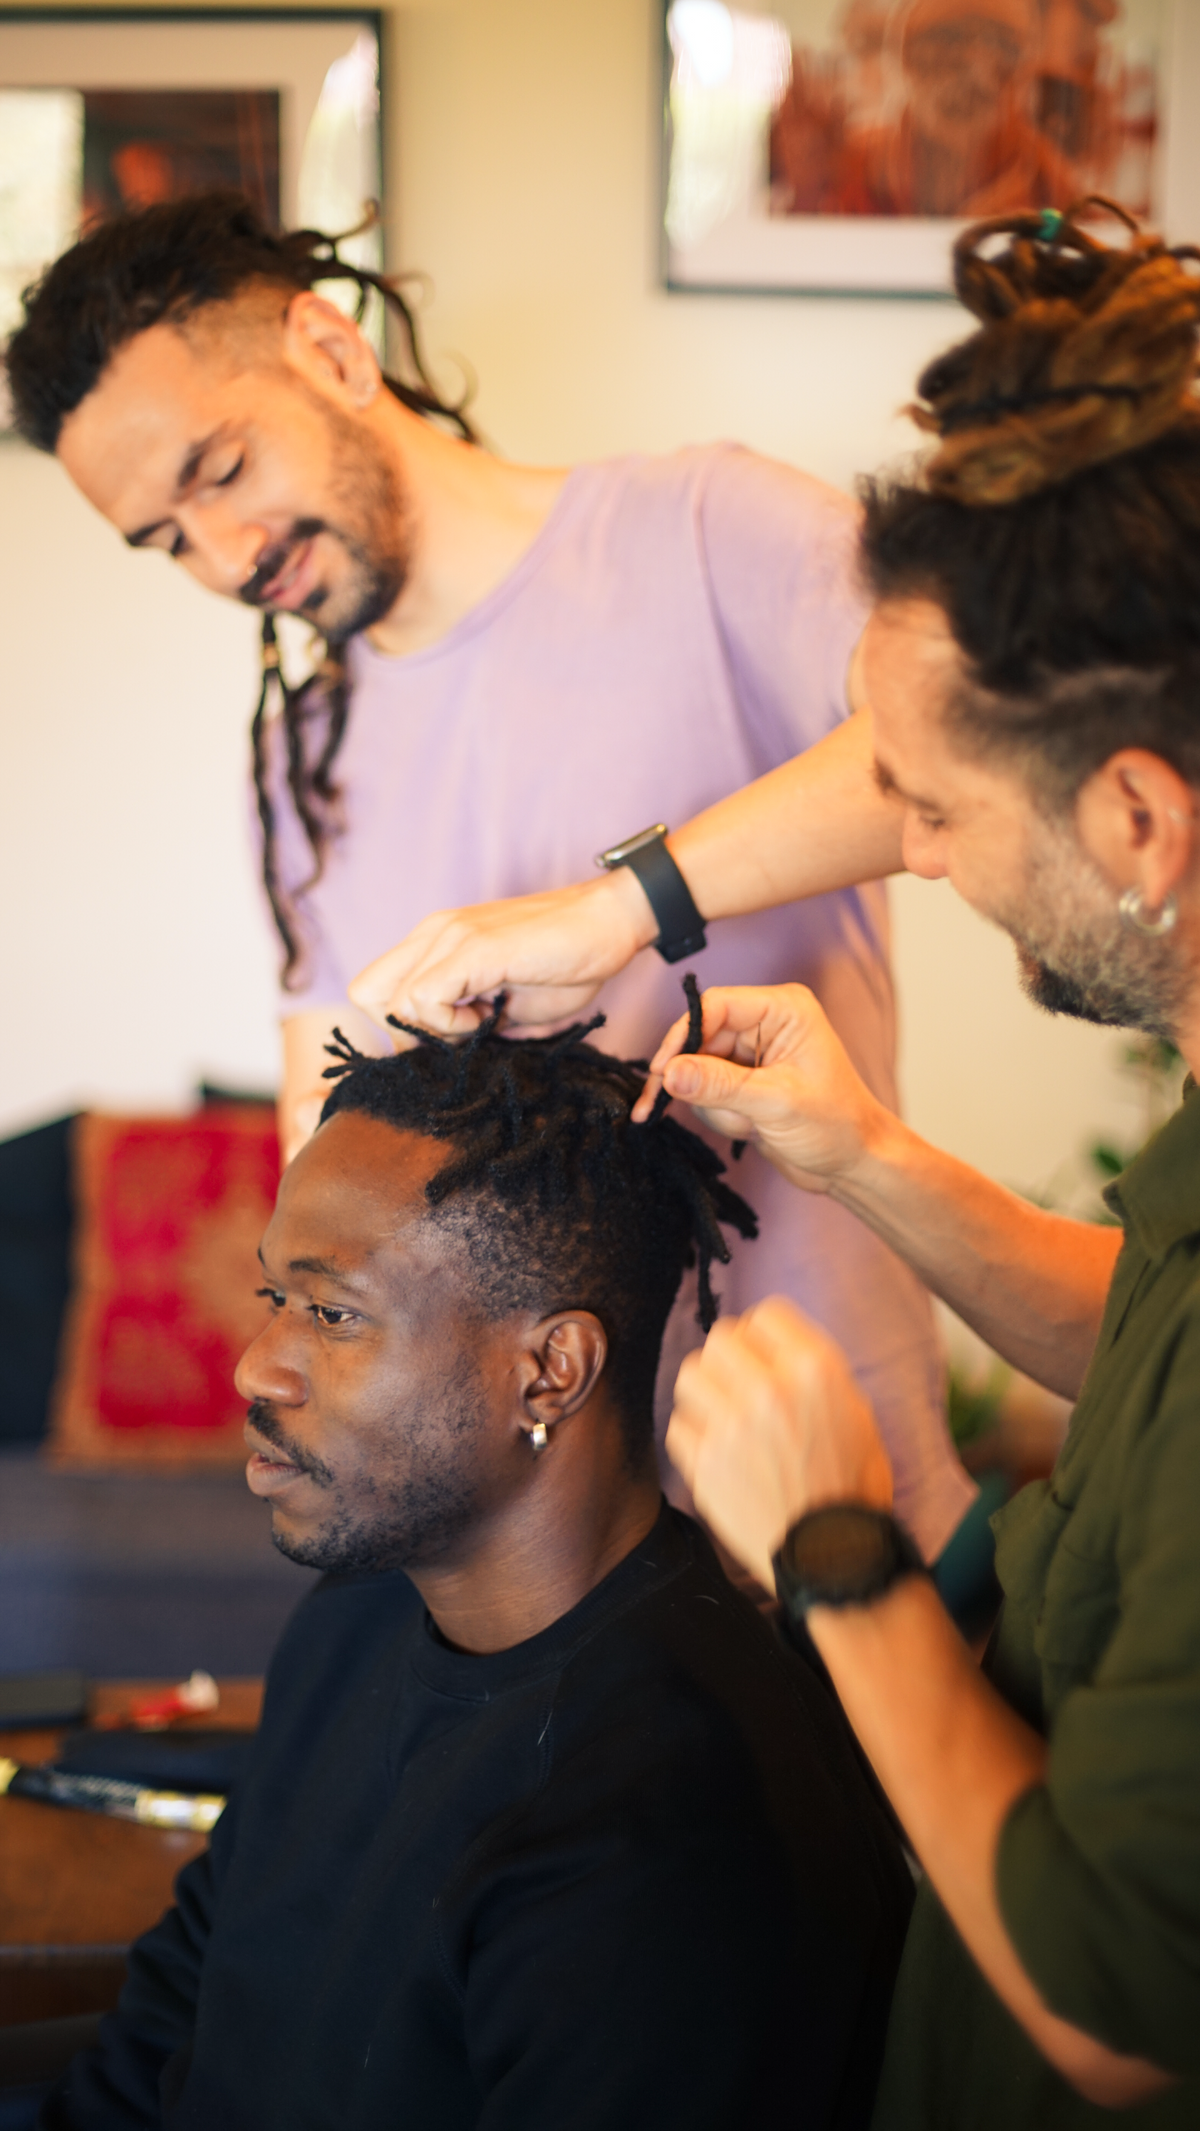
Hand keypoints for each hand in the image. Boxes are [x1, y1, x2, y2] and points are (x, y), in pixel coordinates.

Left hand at [348, 869, 655, 1039]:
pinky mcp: (472, 947)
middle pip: (366, 994)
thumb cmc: (568, 962)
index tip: (450, 1039)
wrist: (612, 923)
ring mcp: (449, 935)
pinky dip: (450, 1024)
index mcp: (436, 942)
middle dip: (404, 1031)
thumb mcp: (504, 1002)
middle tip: (457, 1037)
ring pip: (392, 1001)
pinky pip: (425, 999)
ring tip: (484, 1021)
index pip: (374, 990)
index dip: (401, 1027)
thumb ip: (466, 1019)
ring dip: (435, 1029)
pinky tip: (490, 1016)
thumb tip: (440, 1051)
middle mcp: (433, 933)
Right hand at [631, 983, 885, 1193]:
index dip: (682, 1036)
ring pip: (698, 1070)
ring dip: (715, 1105)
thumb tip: (669, 1073)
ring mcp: (754, 1053)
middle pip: (700, 1038)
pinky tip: (750, 1128)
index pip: (715, 1006)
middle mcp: (767, 1024)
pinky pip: (706, 1092)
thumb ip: (719, 1085)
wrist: (852, 1164)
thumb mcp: (775, 1103)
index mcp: (784, 1010)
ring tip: (750, 1124)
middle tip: (696, 1110)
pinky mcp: (745, 1081)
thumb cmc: (835, 1125)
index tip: (663, 1072)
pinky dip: (720, 1115)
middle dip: (700, 1081)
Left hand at [666, 1297, 892, 1588]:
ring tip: (724, 1415)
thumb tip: (771, 1347)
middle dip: (730, 1359)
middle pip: (720, 1339)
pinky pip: (679, 1426)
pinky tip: (718, 1452)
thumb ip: (813, 1373)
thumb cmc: (853, 1486)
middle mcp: (770, 1390)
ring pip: (690, 1375)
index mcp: (816, 1371)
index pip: (766, 1315)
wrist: (836, 1558)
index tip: (765, 1355)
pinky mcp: (705, 1464)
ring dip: (706, 1391)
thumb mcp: (857, 1413)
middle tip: (741, 1384)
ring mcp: (732, 1428)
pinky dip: (695, 1436)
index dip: (765, 1336)